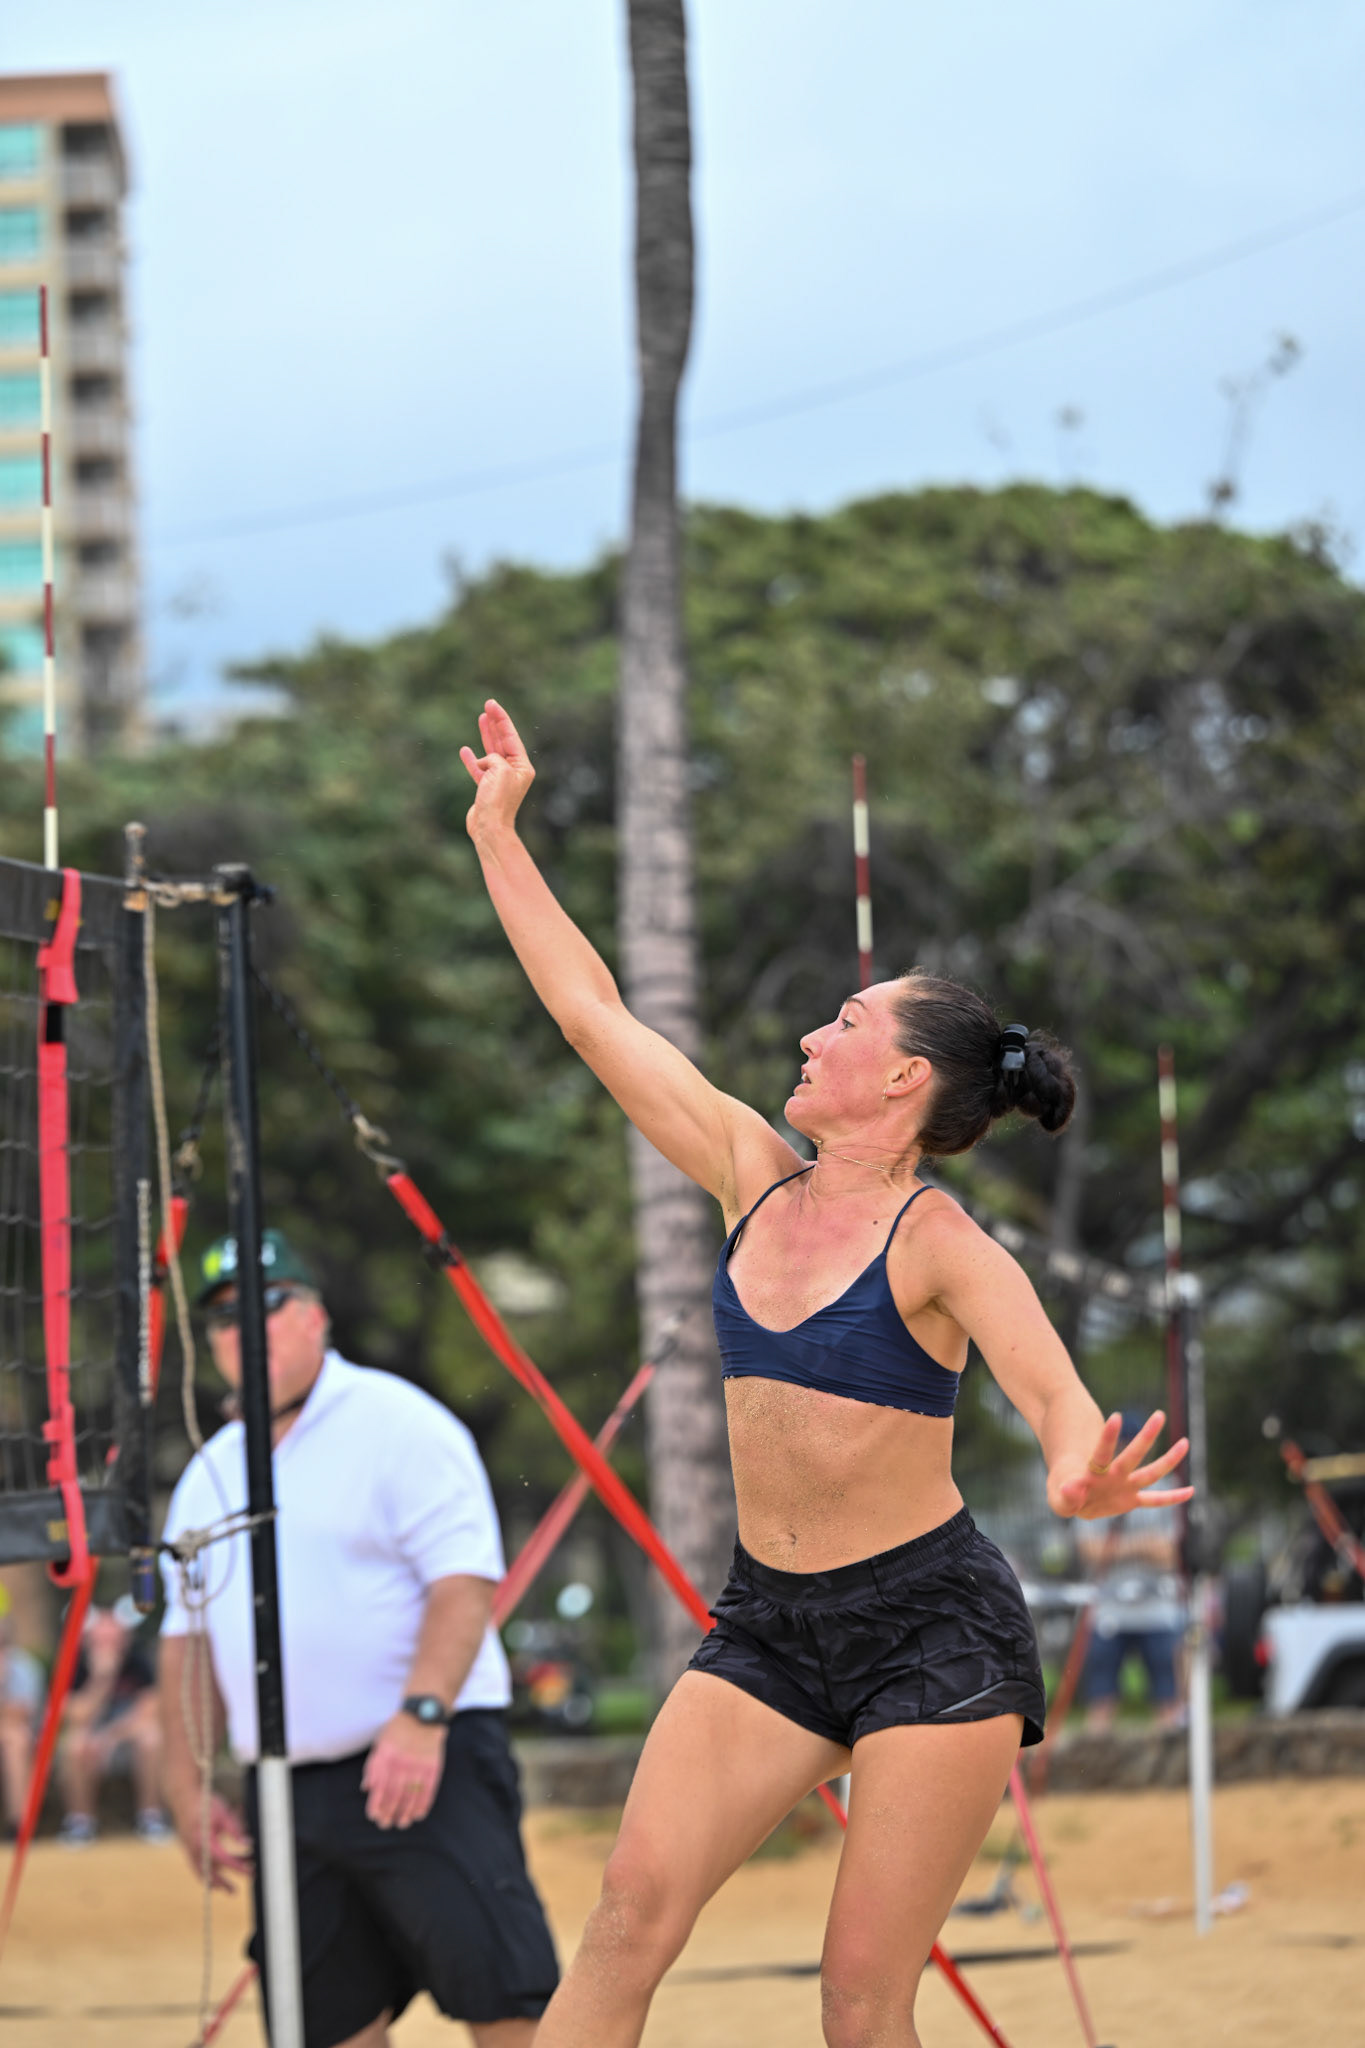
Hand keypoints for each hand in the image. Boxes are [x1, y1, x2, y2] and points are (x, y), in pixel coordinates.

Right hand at [175, 1791, 252, 1893]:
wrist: (184, 1797)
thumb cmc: (204, 1804)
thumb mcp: (223, 1813)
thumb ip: (235, 1829)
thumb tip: (247, 1842)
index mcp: (205, 1841)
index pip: (224, 1860)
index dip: (238, 1867)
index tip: (251, 1871)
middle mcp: (196, 1850)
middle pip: (210, 1873)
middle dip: (224, 1883)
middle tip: (236, 1891)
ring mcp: (190, 1851)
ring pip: (202, 1873)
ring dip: (215, 1881)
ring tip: (227, 1889)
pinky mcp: (189, 1849)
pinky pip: (197, 1868)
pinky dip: (206, 1875)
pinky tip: (214, 1879)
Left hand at [361, 1712, 445, 1829]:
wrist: (423, 1715)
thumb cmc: (398, 1730)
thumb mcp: (380, 1743)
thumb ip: (373, 1766)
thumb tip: (366, 1788)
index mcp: (387, 1757)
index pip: (380, 1787)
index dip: (376, 1804)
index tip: (374, 1816)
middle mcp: (402, 1763)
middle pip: (395, 1795)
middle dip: (389, 1812)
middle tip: (386, 1824)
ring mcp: (419, 1765)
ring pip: (411, 1795)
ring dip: (406, 1812)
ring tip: (402, 1823)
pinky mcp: (433, 1766)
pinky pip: (428, 1790)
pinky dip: (423, 1804)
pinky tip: (419, 1814)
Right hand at [459, 699, 535, 843]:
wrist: (489, 827)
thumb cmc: (498, 800)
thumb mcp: (500, 770)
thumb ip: (494, 758)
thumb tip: (483, 762)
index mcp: (522, 767)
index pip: (511, 737)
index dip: (501, 719)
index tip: (491, 704)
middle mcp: (513, 772)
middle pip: (503, 741)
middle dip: (496, 723)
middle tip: (488, 706)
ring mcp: (499, 781)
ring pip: (492, 752)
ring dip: (487, 736)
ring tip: (481, 719)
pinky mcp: (486, 790)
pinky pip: (479, 769)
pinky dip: (472, 759)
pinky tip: (465, 750)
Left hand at [1049, 1409, 1193, 1520]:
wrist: (1071, 1496)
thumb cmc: (1063, 1493)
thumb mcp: (1056, 1500)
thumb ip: (1063, 1499)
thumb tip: (1073, 1488)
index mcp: (1095, 1472)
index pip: (1102, 1452)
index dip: (1108, 1436)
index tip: (1116, 1417)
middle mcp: (1114, 1475)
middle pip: (1132, 1456)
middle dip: (1146, 1437)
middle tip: (1159, 1415)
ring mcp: (1125, 1486)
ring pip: (1150, 1472)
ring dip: (1168, 1460)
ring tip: (1185, 1442)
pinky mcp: (1130, 1500)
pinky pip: (1154, 1500)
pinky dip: (1171, 1498)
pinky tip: (1190, 1491)